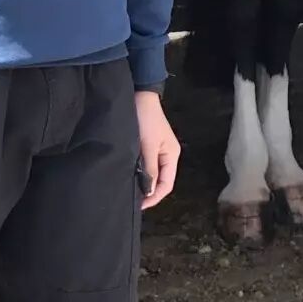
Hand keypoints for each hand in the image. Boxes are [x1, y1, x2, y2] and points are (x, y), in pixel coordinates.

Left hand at [135, 90, 180, 209]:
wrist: (140, 96)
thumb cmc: (145, 120)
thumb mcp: (147, 146)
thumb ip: (150, 169)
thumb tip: (150, 192)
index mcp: (171, 156)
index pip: (166, 185)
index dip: (154, 198)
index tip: (138, 206)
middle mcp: (168, 155)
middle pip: (161, 181)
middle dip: (149, 193)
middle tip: (132, 202)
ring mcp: (159, 150)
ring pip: (153, 174)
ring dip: (144, 183)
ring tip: (131, 192)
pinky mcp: (149, 146)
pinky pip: (148, 166)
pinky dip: (141, 173)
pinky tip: (131, 177)